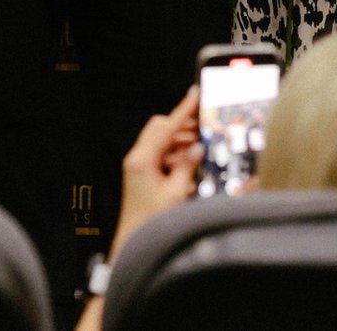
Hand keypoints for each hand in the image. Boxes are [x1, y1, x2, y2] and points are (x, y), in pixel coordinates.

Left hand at [111, 88, 203, 258]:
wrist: (133, 240)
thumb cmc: (151, 222)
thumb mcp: (175, 193)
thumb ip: (187, 167)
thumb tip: (197, 147)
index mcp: (142, 160)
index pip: (166, 127)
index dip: (182, 110)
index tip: (194, 95)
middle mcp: (137, 159)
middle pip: (161, 130)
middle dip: (182, 126)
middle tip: (203, 124)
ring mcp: (138, 166)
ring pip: (161, 142)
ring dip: (180, 142)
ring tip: (200, 146)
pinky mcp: (142, 175)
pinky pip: (160, 156)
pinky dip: (175, 155)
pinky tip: (189, 163)